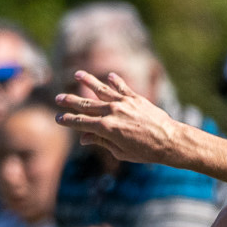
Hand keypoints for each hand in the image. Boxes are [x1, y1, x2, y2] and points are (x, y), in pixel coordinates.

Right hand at [56, 71, 191, 165]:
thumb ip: (101, 141)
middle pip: (86, 105)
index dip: (68, 120)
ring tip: (77, 74)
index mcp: (106, 128)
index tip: (57, 118)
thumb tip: (84, 137)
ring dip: (88, 81)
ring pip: (101, 90)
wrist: (170, 141)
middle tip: (58, 98)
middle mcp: (112, 112)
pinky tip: (108, 76)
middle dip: (70, 101)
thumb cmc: (145, 152)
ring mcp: (124, 103)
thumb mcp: (120, 151)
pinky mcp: (136, 98)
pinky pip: (122, 87)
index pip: (81, 122)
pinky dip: (115, 81)